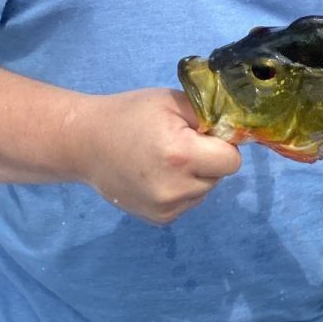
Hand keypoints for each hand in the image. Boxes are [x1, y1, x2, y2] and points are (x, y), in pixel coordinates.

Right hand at [71, 88, 241, 224]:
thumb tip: (237, 128)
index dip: (221, 143)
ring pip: (205, 190)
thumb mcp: (170, 101)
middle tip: (179, 142)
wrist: (86, 143)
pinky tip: (157, 174)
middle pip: (219, 176)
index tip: (201, 132)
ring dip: (195, 175)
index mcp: (181, 156)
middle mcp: (176, 189)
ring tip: (164, 159)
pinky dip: (181, 188)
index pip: (232, 160)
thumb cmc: (129, 114)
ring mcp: (167, 209)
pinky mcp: (159, 220)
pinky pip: (188, 202)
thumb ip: (208, 113)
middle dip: (208, 159)